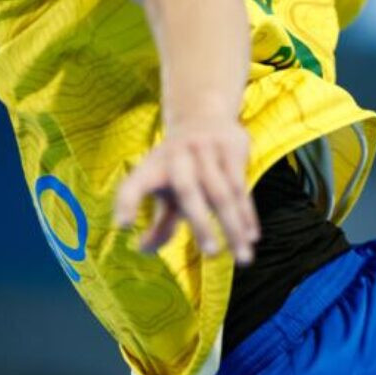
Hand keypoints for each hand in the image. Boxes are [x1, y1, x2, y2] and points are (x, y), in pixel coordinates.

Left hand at [114, 115, 259, 264]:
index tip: (123, 226)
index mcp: (152, 167)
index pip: (134, 184)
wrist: (202, 116)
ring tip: (243, 258)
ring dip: (234, 227)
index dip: (126, 202)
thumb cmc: (178, 168)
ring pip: (223, 193)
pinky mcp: (231, 146)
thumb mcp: (165, 192)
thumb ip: (159, 223)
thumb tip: (142, 250)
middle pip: (188, 191)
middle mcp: (176, 155)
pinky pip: (241, 186)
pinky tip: (252, 236)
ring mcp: (205, 148)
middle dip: (202, 224)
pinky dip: (247, 214)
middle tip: (211, 255)